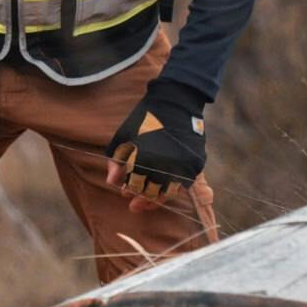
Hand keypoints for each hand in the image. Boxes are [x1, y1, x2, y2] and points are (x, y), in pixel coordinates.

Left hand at [104, 80, 206, 211]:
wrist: (176, 102)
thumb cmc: (145, 118)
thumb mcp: (124, 137)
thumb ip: (116, 162)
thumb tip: (112, 182)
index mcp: (143, 161)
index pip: (136, 186)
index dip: (130, 191)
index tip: (125, 193)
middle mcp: (163, 167)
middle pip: (153, 193)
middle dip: (143, 199)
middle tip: (136, 204)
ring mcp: (181, 167)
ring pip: (169, 193)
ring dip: (158, 198)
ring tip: (150, 200)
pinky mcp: (195, 164)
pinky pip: (183, 184)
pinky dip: (173, 188)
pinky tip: (164, 187)